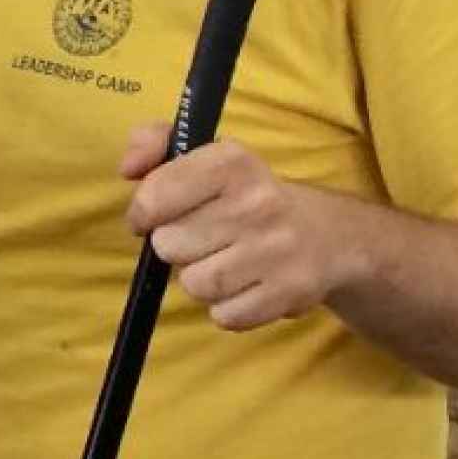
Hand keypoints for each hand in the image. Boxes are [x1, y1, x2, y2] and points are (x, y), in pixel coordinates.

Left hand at [120, 124, 357, 331]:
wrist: (330, 236)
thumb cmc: (248, 195)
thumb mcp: (206, 154)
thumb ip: (151, 143)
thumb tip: (128, 169)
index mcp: (232, 161)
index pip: (154, 196)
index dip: (143, 213)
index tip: (154, 217)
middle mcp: (257, 202)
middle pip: (168, 245)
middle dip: (177, 246)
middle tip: (203, 238)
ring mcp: (276, 250)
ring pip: (194, 284)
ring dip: (200, 278)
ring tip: (224, 262)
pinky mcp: (288, 292)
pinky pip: (224, 315)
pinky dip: (227, 308)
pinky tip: (246, 285)